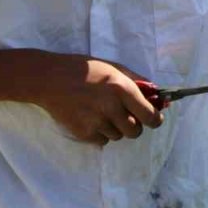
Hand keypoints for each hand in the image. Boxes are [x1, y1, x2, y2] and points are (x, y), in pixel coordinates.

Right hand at [33, 57, 162, 144]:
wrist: (49, 79)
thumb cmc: (83, 69)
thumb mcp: (112, 67)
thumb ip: (137, 81)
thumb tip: (158, 95)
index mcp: (121, 88)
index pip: (150, 116)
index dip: (154, 120)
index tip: (153, 119)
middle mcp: (111, 107)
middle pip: (135, 131)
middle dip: (132, 125)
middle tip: (122, 115)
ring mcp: (96, 122)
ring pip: (118, 136)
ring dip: (114, 128)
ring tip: (99, 112)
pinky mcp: (83, 132)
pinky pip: (102, 141)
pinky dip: (99, 133)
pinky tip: (89, 117)